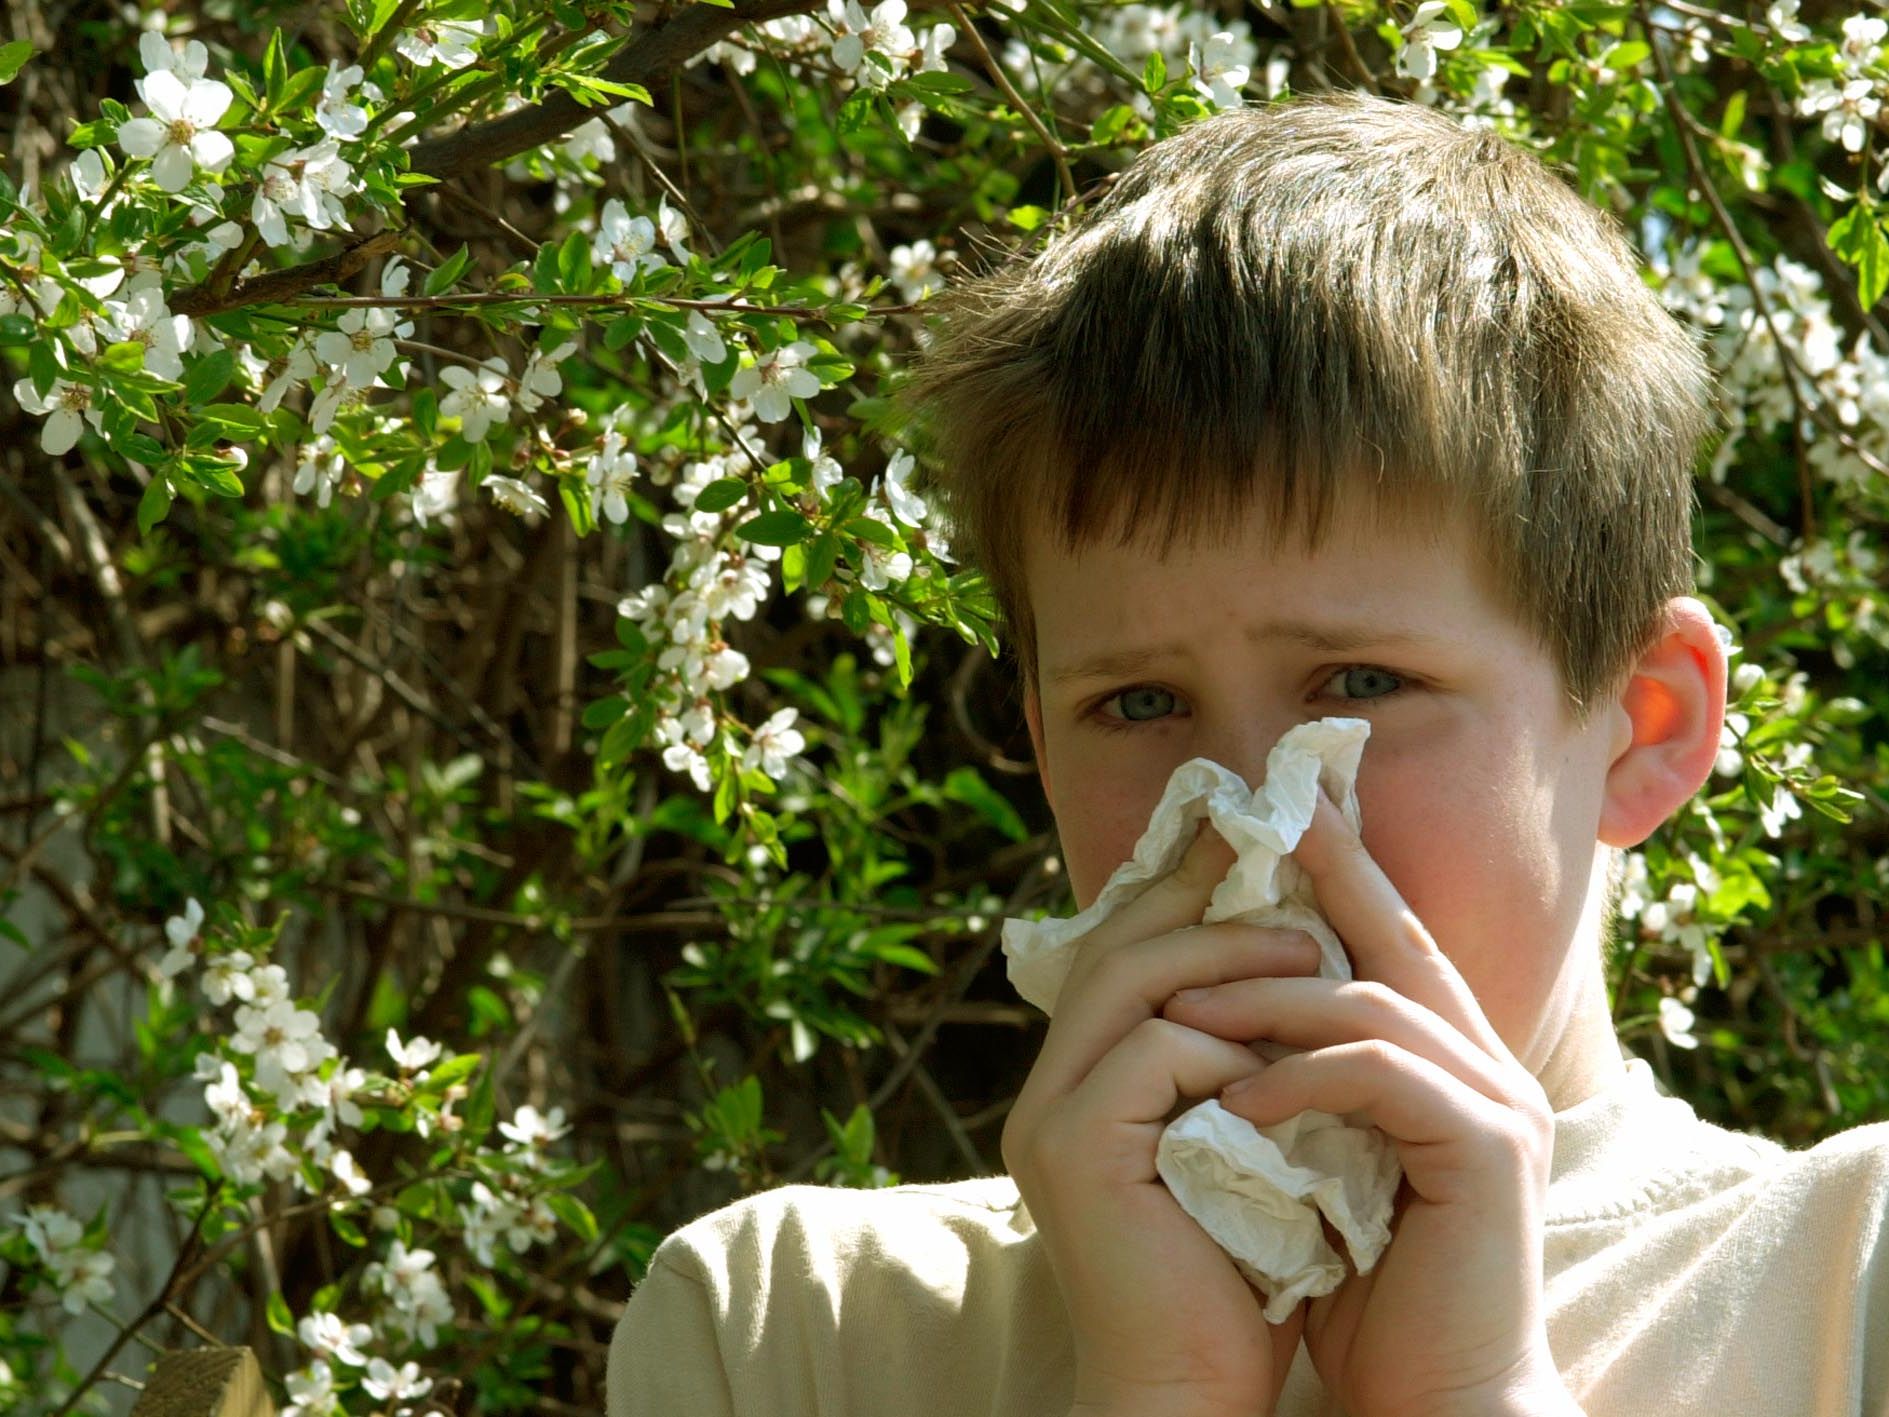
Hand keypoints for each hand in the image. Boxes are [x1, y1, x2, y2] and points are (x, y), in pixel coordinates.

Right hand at [1003, 822, 1316, 1416]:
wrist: (1194, 1392)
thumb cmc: (1236, 1277)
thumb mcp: (1242, 1142)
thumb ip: (1238, 1063)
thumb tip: (1296, 959)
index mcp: (1082, 1087)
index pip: (1119, 957)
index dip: (1177, 894)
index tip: (1244, 839)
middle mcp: (1049, 1092)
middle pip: (1113, 946)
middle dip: (1197, 893)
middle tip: (1277, 856)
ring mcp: (1051, 1117)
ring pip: (1131, 980)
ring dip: (1227, 954)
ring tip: (1310, 953)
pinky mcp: (1075, 1147)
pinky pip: (1156, 1050)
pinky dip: (1226, 1049)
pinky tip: (1277, 1077)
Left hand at [1160, 795, 1582, 1416]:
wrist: (1441, 1400)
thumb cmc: (1374, 1297)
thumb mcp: (1322, 1171)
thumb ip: (1301, 1094)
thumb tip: (1220, 1026)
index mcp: (1450, 1068)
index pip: (1391, 949)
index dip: (1341, 877)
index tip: (1279, 818)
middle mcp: (1486, 1069)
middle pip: (1399, 941)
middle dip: (1330, 873)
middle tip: (1261, 820)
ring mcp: (1496, 1103)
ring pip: (1373, 1003)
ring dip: (1268, 1002)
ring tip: (1183, 1014)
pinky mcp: (1486, 1148)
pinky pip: (1379, 1076)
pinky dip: (1301, 1078)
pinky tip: (1236, 1105)